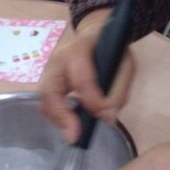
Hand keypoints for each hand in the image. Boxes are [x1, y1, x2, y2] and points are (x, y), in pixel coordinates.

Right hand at [38, 9, 135, 143]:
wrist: (95, 33)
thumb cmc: (112, 49)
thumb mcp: (125, 64)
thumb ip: (119, 89)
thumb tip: (107, 117)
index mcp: (80, 49)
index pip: (81, 78)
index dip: (92, 100)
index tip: (103, 117)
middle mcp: (58, 59)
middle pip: (50, 90)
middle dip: (61, 116)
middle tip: (74, 136)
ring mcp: (48, 70)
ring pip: (43, 99)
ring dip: (57, 119)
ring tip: (73, 132)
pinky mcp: (45, 81)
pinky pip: (46, 102)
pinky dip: (56, 116)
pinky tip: (70, 123)